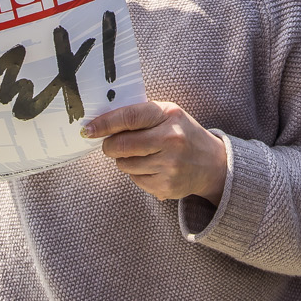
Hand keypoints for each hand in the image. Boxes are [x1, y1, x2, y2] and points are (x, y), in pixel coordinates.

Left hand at [84, 100, 228, 202]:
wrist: (212, 164)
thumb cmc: (183, 134)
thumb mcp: (168, 115)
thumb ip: (140, 115)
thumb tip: (102, 123)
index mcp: (169, 116)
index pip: (129, 118)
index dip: (104, 124)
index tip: (88, 129)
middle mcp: (171, 140)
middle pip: (122, 145)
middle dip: (109, 146)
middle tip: (109, 145)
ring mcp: (169, 166)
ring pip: (125, 164)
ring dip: (123, 160)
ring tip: (140, 155)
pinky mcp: (166, 186)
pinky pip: (135, 180)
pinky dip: (136, 173)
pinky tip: (152, 167)